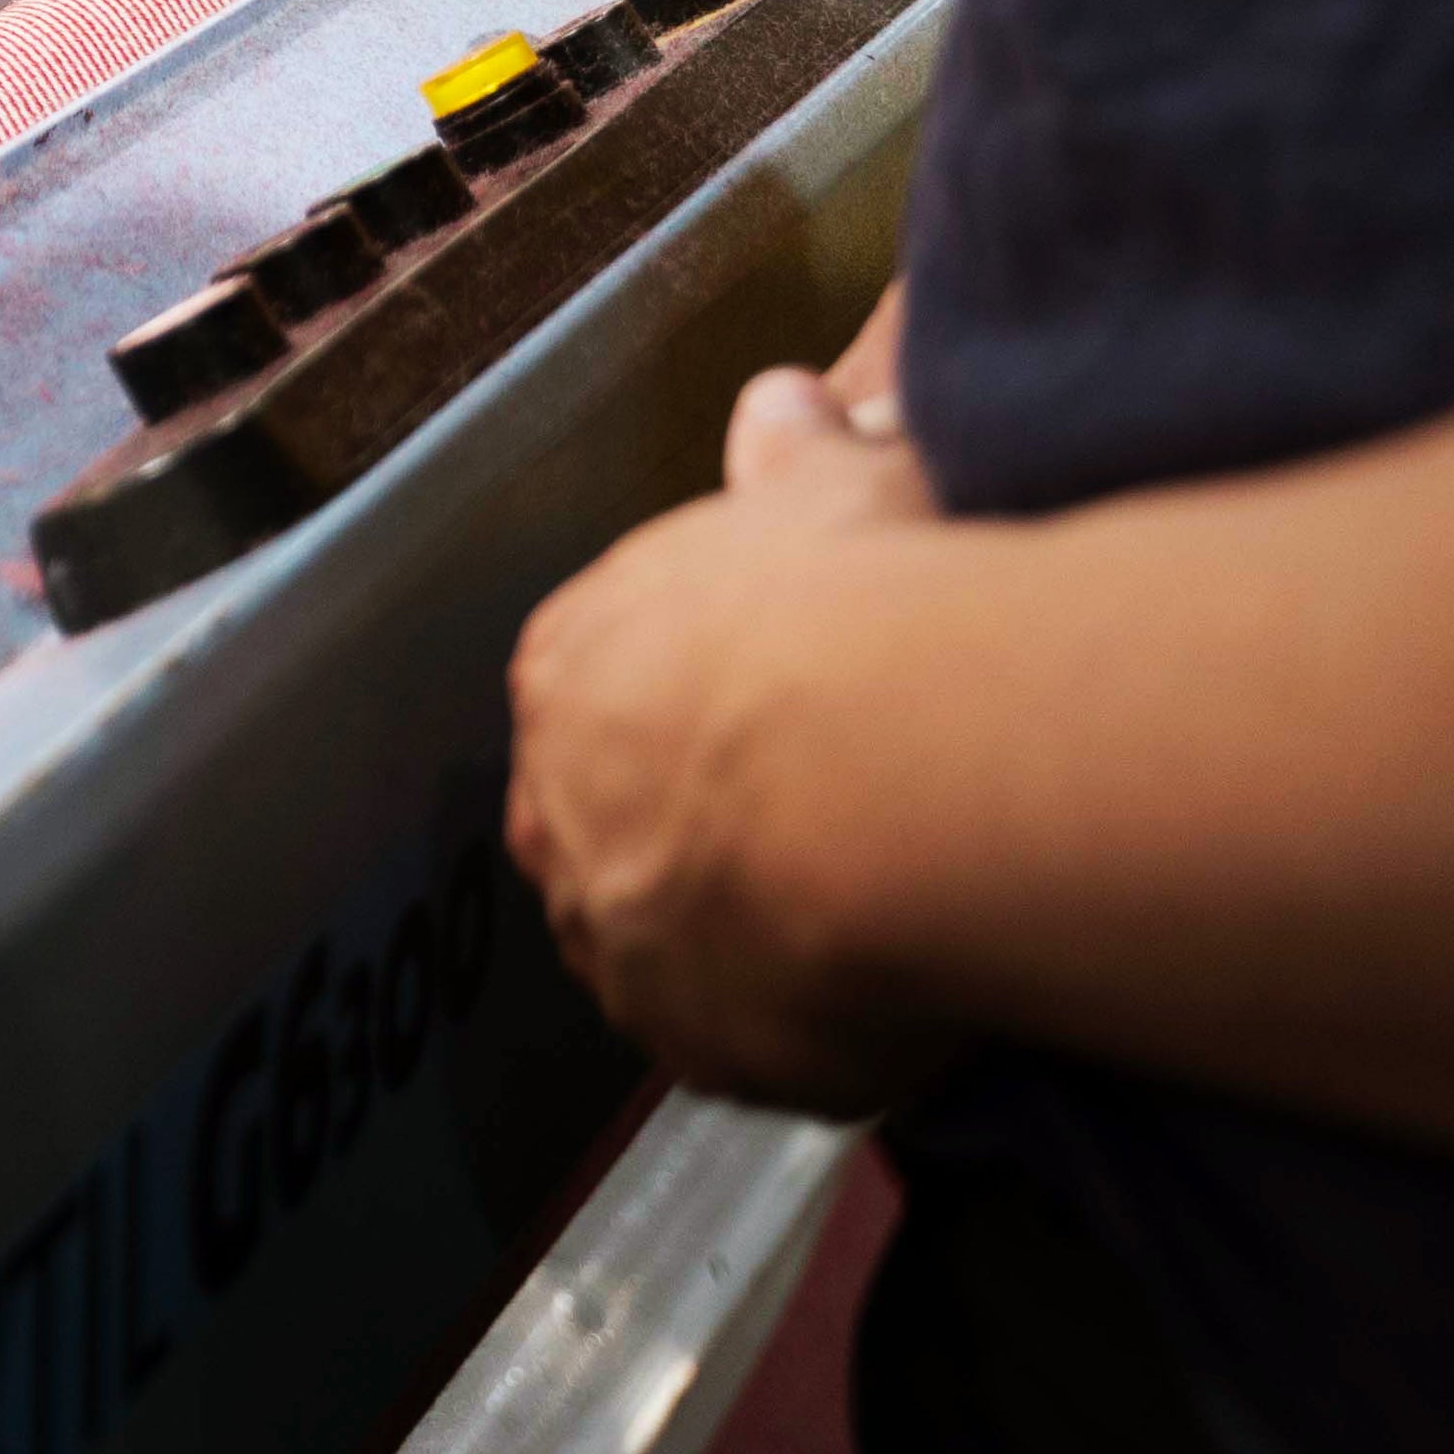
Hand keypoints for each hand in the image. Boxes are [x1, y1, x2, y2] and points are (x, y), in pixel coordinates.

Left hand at [505, 368, 953, 1116]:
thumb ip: (796, 450)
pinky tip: (897, 1010)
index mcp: (571, 663)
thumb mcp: (836, 485)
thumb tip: (785, 403)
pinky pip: (746, 1050)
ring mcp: (612, 938)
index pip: (607, 698)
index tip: (790, 726)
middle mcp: (556, 804)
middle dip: (708, 834)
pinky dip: (811, 1039)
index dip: (703, 714)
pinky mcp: (692, 1046)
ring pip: (672, 947)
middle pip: (619, 828)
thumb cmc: (867, 605)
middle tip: (838, 835)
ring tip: (878, 926)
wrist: (895, 767)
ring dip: (751, 945)